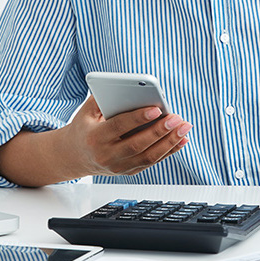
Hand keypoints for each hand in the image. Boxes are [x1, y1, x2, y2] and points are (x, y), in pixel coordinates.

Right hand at [56, 96, 192, 176]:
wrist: (75, 155)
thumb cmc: (85, 127)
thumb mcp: (87, 111)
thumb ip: (104, 98)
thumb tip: (131, 88)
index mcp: (95, 138)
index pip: (119, 127)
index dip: (138, 118)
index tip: (157, 109)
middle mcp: (106, 155)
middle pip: (137, 144)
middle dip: (159, 131)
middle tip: (176, 118)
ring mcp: (118, 167)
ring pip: (148, 157)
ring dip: (169, 142)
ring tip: (184, 128)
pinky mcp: (128, 171)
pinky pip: (152, 162)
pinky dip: (168, 151)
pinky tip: (181, 139)